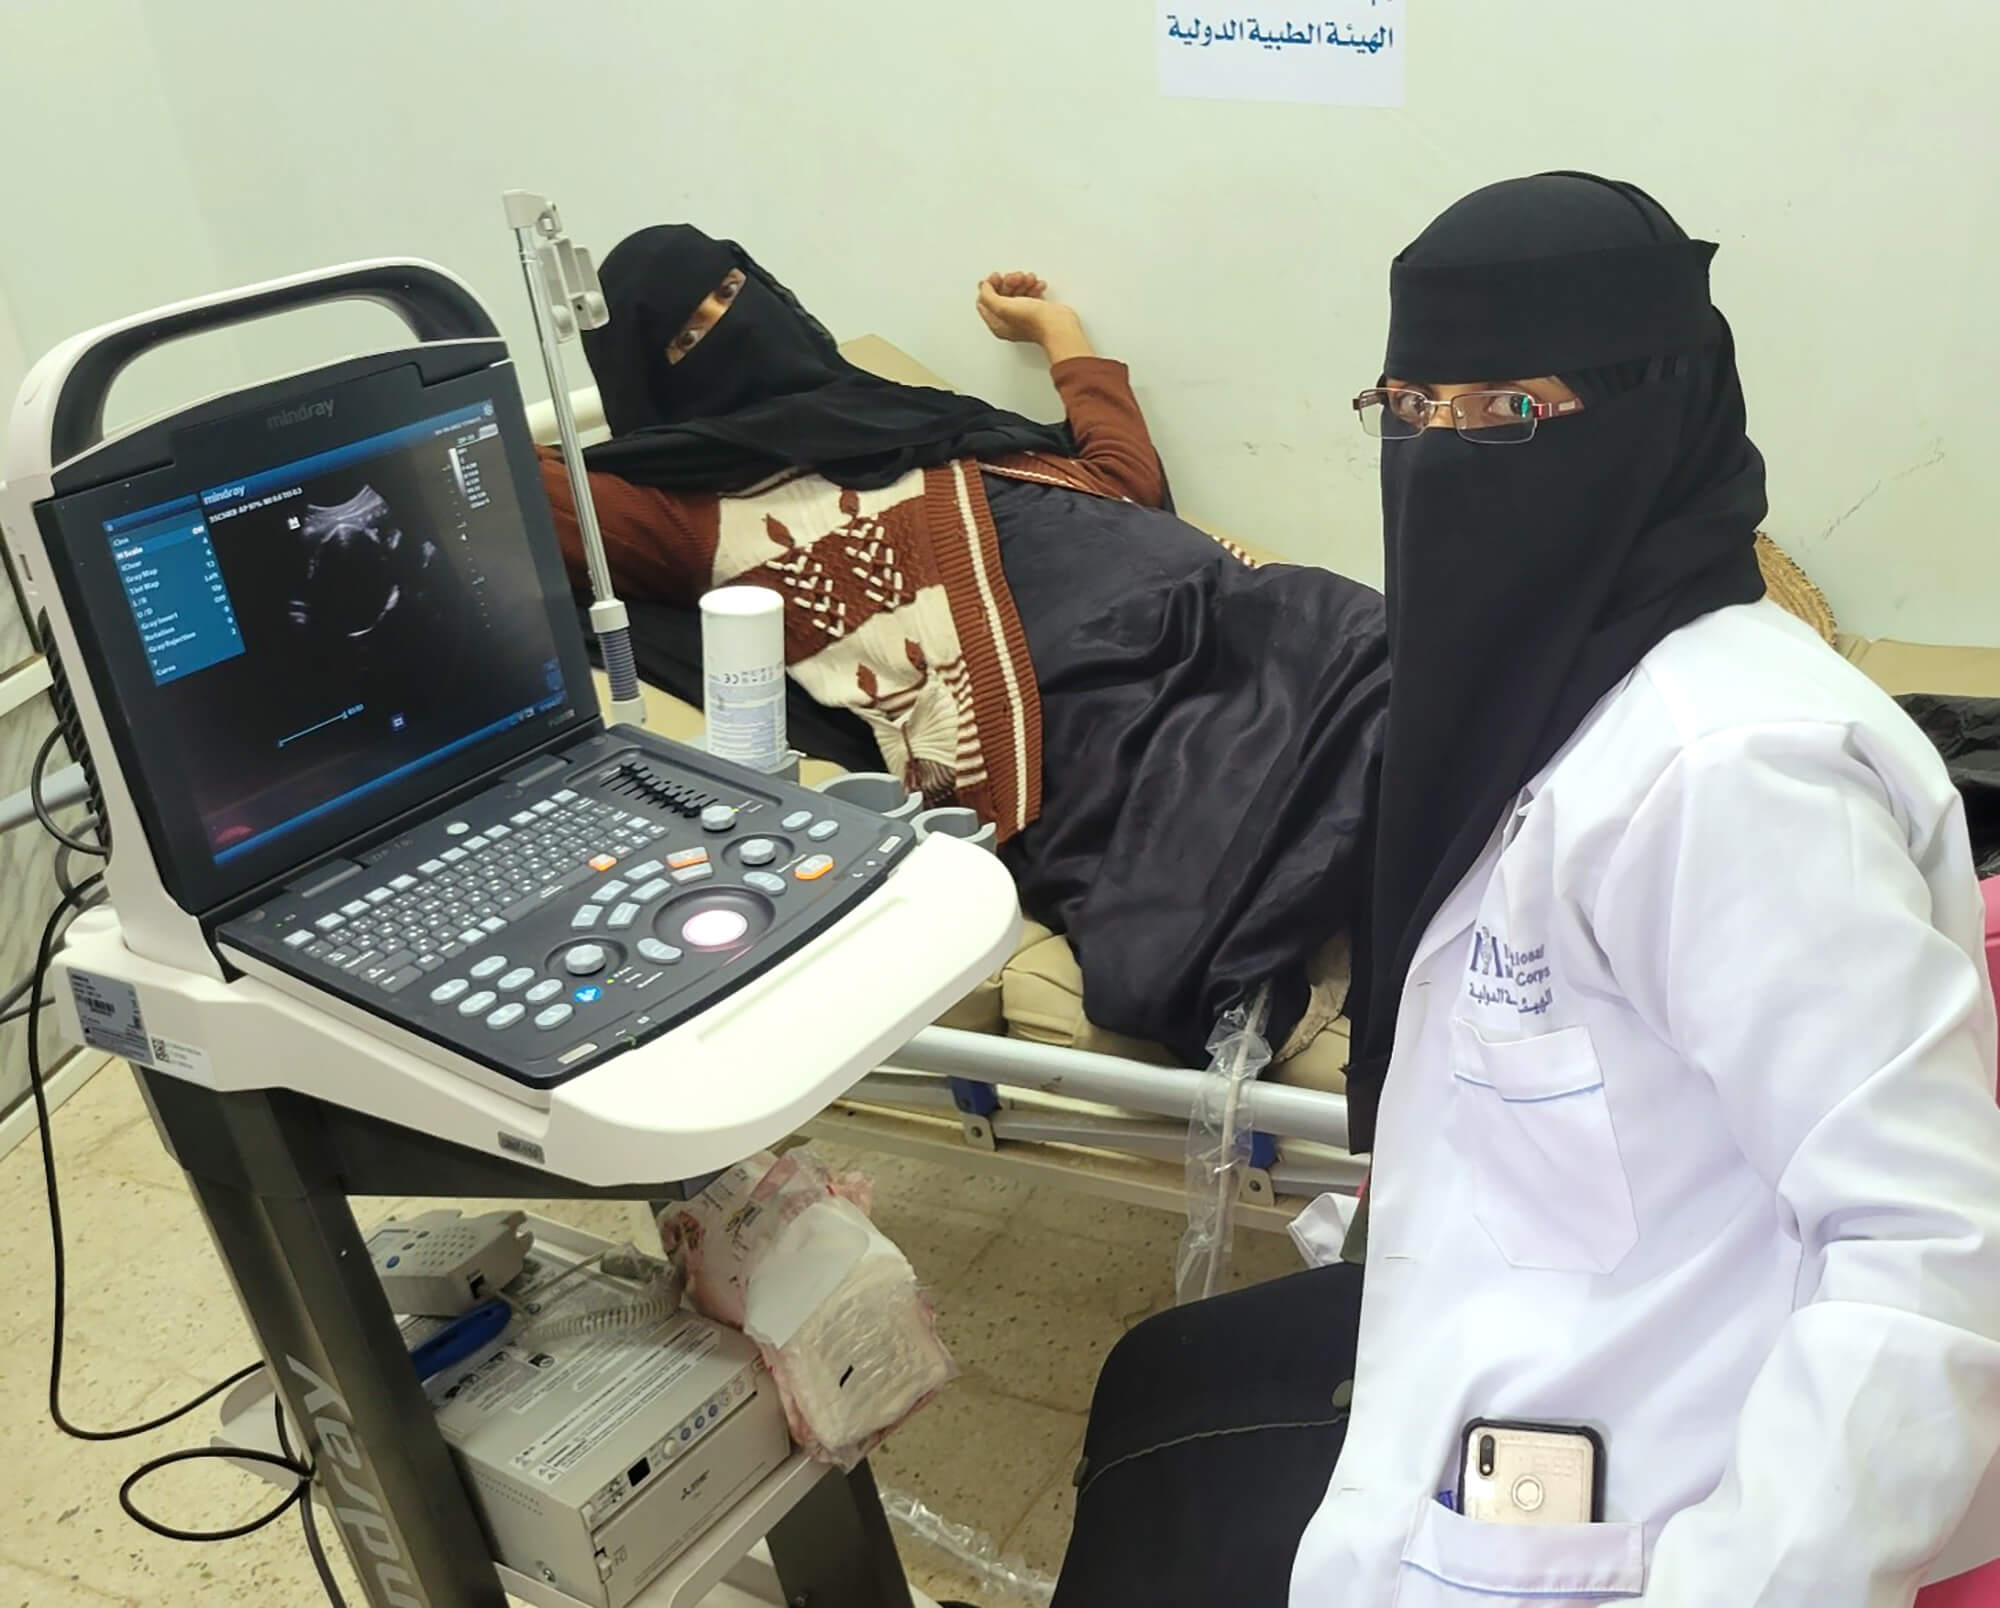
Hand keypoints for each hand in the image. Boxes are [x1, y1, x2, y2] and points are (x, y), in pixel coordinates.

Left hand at [977, 272, 1091, 360]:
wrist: (1059, 325)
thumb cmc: (1035, 321)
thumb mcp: (1002, 307)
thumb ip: (988, 295)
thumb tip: (985, 286)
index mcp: (997, 324)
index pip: (984, 302)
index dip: (989, 286)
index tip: (997, 277)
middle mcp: (1009, 322)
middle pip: (1001, 295)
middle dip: (1009, 281)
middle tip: (1016, 277)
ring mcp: (1023, 317)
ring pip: (1017, 293)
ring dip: (1023, 282)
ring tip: (1030, 279)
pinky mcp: (1037, 312)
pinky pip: (1031, 294)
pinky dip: (1033, 286)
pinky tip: (1038, 285)